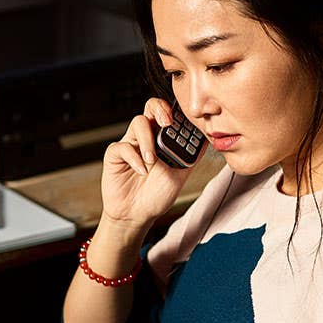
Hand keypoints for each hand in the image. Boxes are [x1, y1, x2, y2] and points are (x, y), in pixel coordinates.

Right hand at [100, 97, 195, 229]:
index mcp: (162, 138)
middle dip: (160, 109)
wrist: (138, 215)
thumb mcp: (181, 174)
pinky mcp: (115, 154)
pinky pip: (123, 146)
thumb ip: (192, 156)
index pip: (168, 113)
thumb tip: (207, 139)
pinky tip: (142, 171)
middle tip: (167, 122)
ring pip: (138, 123)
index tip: (185, 119)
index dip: (176, 110)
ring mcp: (130, 144)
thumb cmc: (157, 194)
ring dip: (148, 140)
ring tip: (152, 160)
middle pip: (150, 107)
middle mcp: (146, 137)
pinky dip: (134, 158)